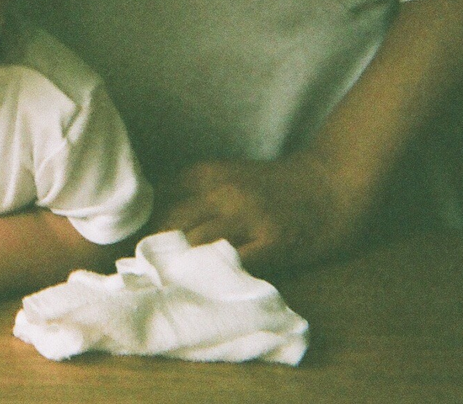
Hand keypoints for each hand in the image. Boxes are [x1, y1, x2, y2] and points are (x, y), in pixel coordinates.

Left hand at [154, 151, 373, 273]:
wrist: (330, 184)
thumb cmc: (273, 186)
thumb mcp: (227, 176)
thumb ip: (194, 195)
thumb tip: (153, 224)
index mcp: (206, 174)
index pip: (157, 200)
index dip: (142, 226)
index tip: (132, 248)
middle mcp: (222, 192)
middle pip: (169, 224)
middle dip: (154, 250)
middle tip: (145, 274)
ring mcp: (248, 216)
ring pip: (196, 244)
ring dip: (180, 266)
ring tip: (170, 285)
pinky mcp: (272, 241)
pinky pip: (234, 262)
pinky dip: (216, 277)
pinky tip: (206, 288)